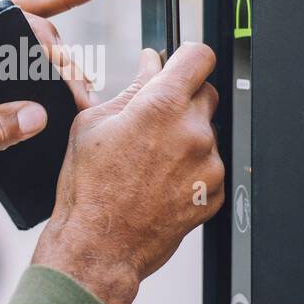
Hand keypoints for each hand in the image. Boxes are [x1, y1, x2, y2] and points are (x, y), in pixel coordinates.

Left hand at [0, 0, 110, 292]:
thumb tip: (35, 115)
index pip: (8, 15)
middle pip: (36, 38)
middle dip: (67, 56)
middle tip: (81, 90)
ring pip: (48, 64)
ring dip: (74, 75)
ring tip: (87, 101)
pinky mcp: (11, 110)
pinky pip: (48, 93)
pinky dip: (72, 94)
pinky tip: (89, 103)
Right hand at [32, 42, 223, 303]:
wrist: (98, 246)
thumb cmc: (88, 191)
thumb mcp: (93, 125)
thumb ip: (132, 88)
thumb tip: (151, 65)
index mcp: (160, 106)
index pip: (200, 56)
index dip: (189, 58)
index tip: (181, 65)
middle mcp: (192, 132)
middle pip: (207, 93)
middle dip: (183, 100)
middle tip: (153, 122)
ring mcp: (208, 165)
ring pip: (208, 133)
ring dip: (187, 138)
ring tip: (151, 162)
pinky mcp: (215, 193)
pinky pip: (211, 167)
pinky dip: (193, 170)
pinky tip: (162, 182)